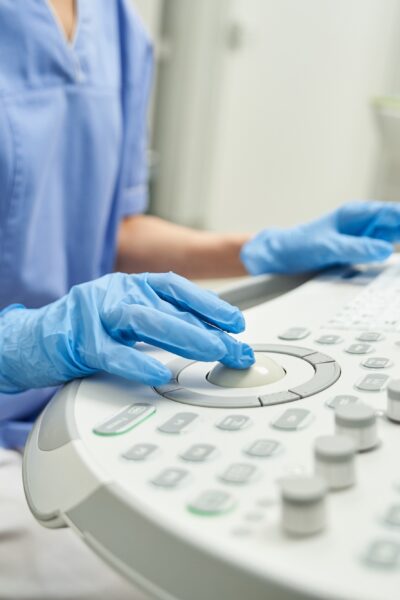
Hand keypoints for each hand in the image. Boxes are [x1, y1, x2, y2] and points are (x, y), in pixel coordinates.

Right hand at [0, 272, 253, 392]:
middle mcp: (116, 291)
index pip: (176, 288)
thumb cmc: (84, 331)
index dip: (209, 304)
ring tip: (213, 352)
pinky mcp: (76, 339)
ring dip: (184, 336)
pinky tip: (157, 374)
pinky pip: (110, 351)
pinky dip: (136, 362)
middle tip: (236, 349)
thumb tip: (207, 338)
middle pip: (168, 307)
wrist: (33, 338)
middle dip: (208, 329)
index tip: (236, 322)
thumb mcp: (127, 320)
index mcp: (130, 285)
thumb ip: (161, 324)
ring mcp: (95, 312)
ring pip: (144, 320)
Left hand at [240, 201, 399, 274]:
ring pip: (390, 237)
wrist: (280, 256)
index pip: (393, 212)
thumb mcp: (328, 247)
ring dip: (397, 243)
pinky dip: (387, 255)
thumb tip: (384, 250)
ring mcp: (361, 236)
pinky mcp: (357, 250)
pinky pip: (379, 251)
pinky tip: (392, 264)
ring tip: (397, 265)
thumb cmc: (299, 245)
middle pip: (395, 224)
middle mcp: (362, 222)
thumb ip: (356, 248)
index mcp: (356, 213)